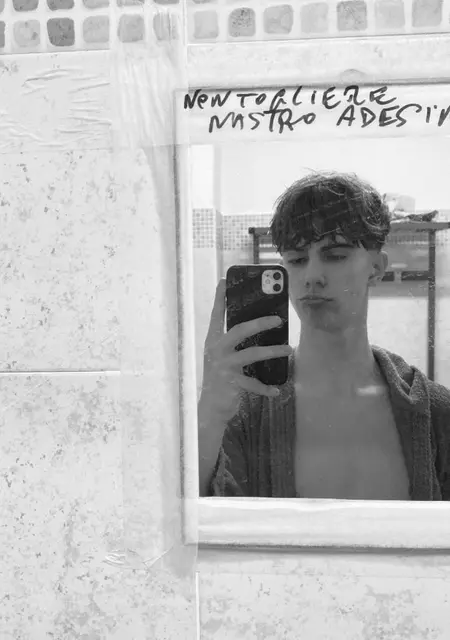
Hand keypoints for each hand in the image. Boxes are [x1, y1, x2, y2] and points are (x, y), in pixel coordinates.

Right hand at [199, 278, 291, 421]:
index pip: (216, 315)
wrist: (210, 408)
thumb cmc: (220, 378)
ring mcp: (223, 366)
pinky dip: (267, 388)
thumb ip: (233, 343)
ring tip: (289, 349)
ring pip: (252, 354)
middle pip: (240, 330)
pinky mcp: (231, 382)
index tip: (224, 281)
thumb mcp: (222, 357)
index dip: (220, 298)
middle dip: (260, 323)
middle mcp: (216, 350)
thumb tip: (257, 326)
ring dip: (273, 351)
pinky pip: (254, 383)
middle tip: (279, 319)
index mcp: (213, 340)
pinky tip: (277, 390)